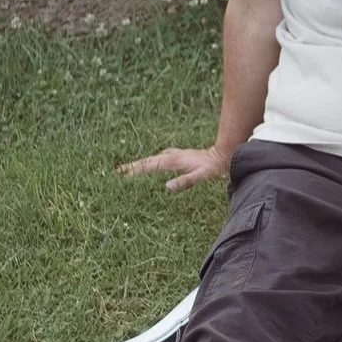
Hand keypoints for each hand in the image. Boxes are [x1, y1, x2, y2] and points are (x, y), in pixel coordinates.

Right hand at [118, 143, 232, 192]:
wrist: (224, 154)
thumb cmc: (212, 168)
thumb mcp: (200, 177)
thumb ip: (184, 181)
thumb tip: (167, 187)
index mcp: (173, 162)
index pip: (148, 166)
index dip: (134, 170)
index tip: (119, 174)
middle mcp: (172, 156)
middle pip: (147, 161)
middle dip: (132, 166)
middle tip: (117, 171)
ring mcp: (176, 155)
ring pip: (153, 159)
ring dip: (141, 163)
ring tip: (130, 168)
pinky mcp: (181, 156)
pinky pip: (161, 158)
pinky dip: (153, 161)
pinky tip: (154, 163)